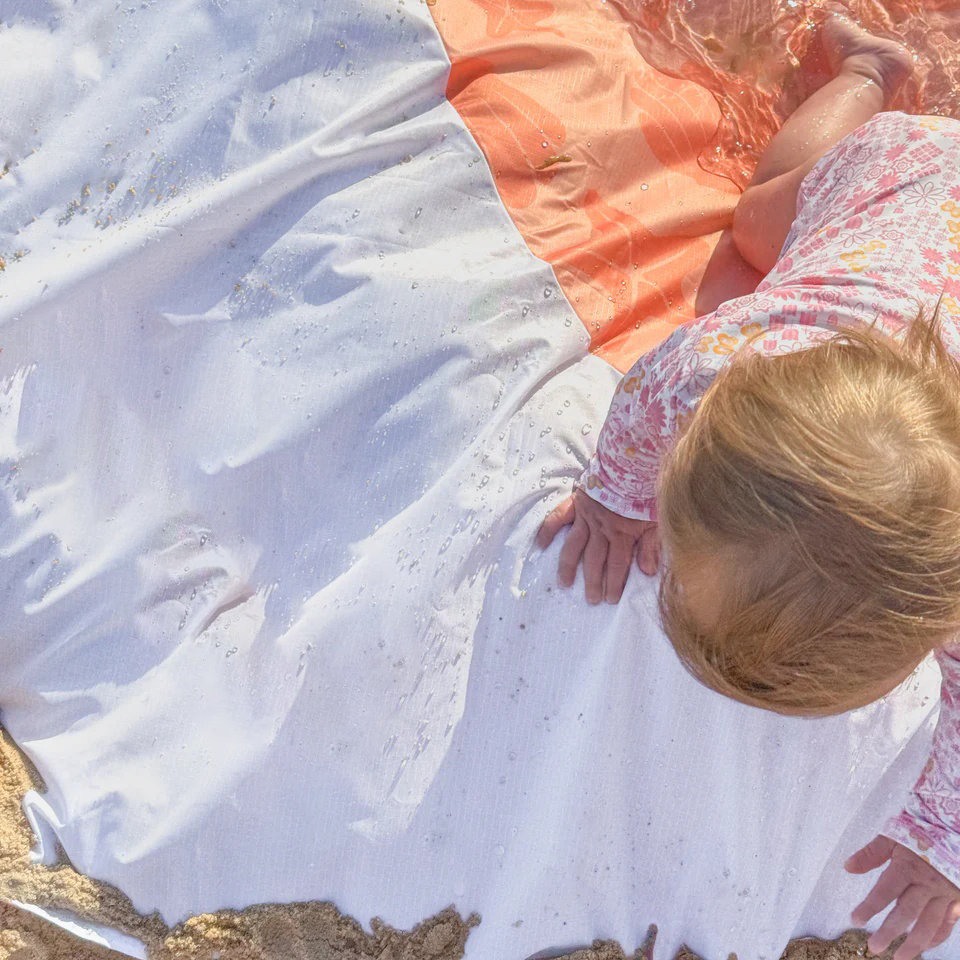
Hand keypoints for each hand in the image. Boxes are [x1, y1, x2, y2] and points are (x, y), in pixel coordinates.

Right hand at [536, 486, 659, 603]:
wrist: (630, 461)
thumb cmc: (645, 489)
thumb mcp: (656, 518)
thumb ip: (651, 545)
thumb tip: (648, 571)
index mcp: (622, 533)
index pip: (618, 565)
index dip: (614, 584)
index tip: (610, 599)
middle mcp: (602, 528)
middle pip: (596, 560)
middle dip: (593, 582)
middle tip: (591, 599)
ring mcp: (586, 516)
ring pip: (575, 546)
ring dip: (569, 566)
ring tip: (565, 583)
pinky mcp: (575, 502)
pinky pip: (558, 518)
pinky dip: (547, 530)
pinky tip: (540, 545)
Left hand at [845, 835, 959, 958]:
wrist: (953, 831)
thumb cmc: (919, 834)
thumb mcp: (892, 837)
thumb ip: (871, 854)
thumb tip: (847, 867)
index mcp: (908, 867)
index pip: (885, 891)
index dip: (869, 907)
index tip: (855, 919)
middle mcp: (927, 885)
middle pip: (906, 913)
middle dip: (889, 932)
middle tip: (874, 947)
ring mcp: (944, 895)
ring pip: (929, 925)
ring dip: (913, 944)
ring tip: (898, 957)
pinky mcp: (957, 901)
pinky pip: (947, 924)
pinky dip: (936, 938)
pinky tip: (924, 947)